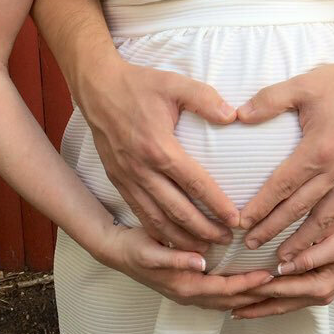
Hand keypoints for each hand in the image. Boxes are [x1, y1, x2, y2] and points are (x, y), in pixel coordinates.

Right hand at [75, 53, 239, 250]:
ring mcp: (127, 178)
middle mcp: (142, 169)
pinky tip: (172, 238)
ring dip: (181, 238)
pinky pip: (139, 213)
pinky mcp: (117, 180)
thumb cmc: (138, 85)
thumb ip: (205, 99)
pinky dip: (157, 231)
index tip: (236, 220)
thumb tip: (232, 115)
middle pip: (178, 211)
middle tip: (227, 241)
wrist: (97, 87)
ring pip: (156, 219)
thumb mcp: (174, 83)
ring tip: (204, 249)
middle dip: (204, 230)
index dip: (217, 205)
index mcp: (160, 147)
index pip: (195, 184)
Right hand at [103, 223, 275, 310]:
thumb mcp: (151, 251)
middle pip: (231, 301)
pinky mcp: (188, 288)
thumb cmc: (134, 248)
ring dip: (248, 297)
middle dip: (255, 296)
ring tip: (269, 289)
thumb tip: (201, 262)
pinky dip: (235, 294)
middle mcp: (190, 295)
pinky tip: (245, 288)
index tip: (268, 275)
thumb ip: (175, 258)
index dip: (247, 284)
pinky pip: (218, 296)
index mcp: (185, 287)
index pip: (225, 289)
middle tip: (280, 287)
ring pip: (226, 301)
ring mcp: (189, 294)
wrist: (117, 252)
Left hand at [231, 211, 333, 318]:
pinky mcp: (315, 287)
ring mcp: (317, 294)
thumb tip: (283, 267)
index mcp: (320, 286)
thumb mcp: (333, 244)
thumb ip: (308, 257)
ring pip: (281, 305)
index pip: (279, 290)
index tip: (232, 289)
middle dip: (251, 306)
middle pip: (277, 304)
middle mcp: (318, 295)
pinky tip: (256, 301)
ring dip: (258, 308)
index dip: (255, 289)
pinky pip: (288, 299)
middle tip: (223, 306)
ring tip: (234, 309)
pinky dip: (270, 302)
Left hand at [237, 55, 333, 255]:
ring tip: (283, 257)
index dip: (261, 207)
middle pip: (300, 209)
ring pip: (326, 218)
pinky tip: (316, 240)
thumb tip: (239, 115)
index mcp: (318, 149)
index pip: (283, 186)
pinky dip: (329, 229)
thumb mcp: (299, 85)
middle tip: (251, 246)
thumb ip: (268, 101)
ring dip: (303, 240)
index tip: (242, 222)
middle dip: (274, 230)